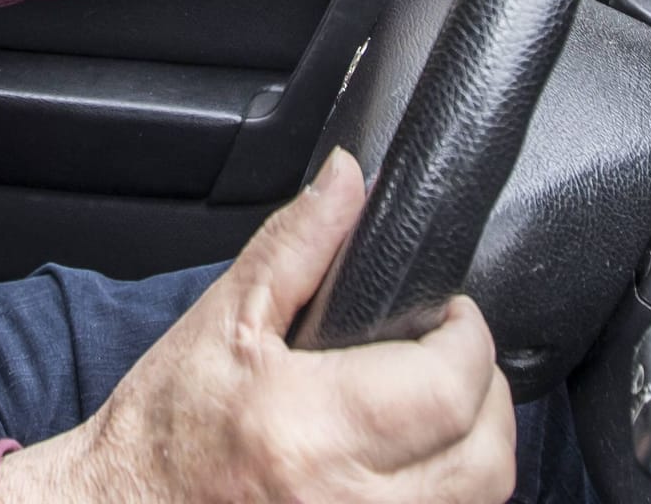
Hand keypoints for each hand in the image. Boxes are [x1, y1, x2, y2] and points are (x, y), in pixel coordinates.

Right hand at [0, 150, 515, 503]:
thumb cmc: (164, 427)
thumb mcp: (224, 319)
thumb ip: (298, 243)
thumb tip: (350, 179)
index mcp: (309, 427)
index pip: (449, 384)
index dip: (468, 337)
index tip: (451, 314)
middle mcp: (345, 499)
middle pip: (485, 453)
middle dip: (484, 391)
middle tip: (450, 357)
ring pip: (481, 499)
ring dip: (477, 446)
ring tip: (436, 407)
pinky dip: (450, 488)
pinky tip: (415, 460)